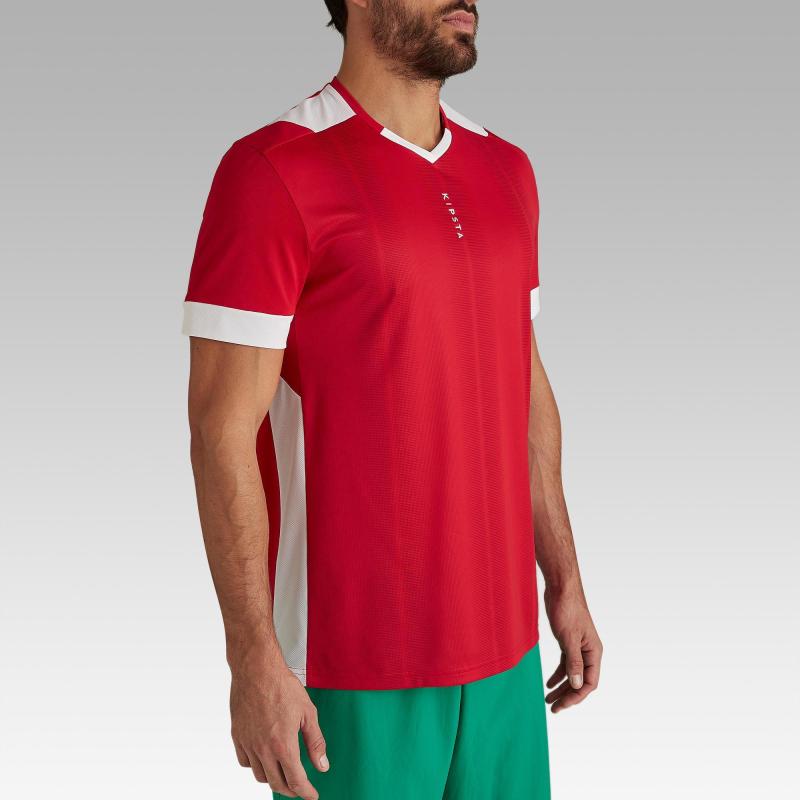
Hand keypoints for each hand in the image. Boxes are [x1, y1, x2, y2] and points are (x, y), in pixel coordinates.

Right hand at [230, 655, 327, 798]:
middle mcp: (263, 749)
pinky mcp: (237, 736)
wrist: (257, 669)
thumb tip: (322, 765)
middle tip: (300, 787)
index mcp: (283, 745)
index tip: (312, 796)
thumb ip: (316, 742)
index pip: (296, 780)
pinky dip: (256, 765)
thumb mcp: (308, 712)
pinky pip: (245, 761)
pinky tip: (264, 757)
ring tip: (283, 772)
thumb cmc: (283, 686)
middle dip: (291, 790)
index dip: (306, 792)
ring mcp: (248, 743)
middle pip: (277, 783)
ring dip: (273, 778)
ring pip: (259, 775)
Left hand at [543, 584, 601, 712]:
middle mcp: (589, 651)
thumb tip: (577, 685)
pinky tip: (549, 683)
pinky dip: (558, 674)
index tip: (560, 706)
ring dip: (562, 687)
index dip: (575, 697)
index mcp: (594, 652)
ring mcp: (579, 646)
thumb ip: (573, 662)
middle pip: (581, 681)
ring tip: (548, 699)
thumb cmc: (567, 609)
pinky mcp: (569, 640)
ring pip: (572, 673)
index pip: (589, 683)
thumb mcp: (568, 638)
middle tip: (552, 708)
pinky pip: (566, 663)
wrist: (561, 588)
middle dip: (567, 696)